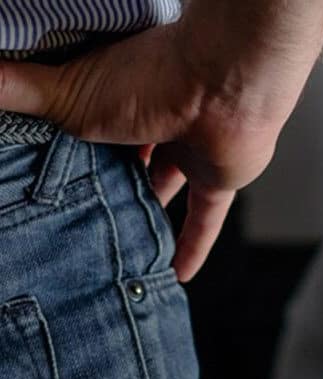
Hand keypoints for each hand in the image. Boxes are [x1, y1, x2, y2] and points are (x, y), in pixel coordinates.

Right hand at [0, 0, 322, 280]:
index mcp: (116, 96)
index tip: (49, 185)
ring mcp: (190, 150)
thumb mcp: (65, 94)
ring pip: (165, 188)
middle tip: (80, 221)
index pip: (88, 131)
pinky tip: (178, 275)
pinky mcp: (217, 177)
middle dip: (108, 187)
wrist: (223, 84)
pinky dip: (194, 246)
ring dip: (147, 214)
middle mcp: (154, 121)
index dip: (72, 155)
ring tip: (120, 247)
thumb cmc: (149, 81)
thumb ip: (15, 90)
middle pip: (127, 163)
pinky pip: (205, 219)